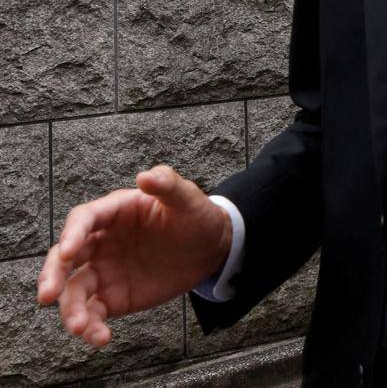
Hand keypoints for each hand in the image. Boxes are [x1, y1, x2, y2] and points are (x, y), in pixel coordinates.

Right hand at [37, 165, 232, 346]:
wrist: (211, 247)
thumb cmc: (195, 215)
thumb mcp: (188, 197)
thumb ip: (167, 184)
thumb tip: (145, 176)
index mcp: (113, 212)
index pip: (82, 220)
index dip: (72, 235)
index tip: (68, 252)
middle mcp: (100, 242)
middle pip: (64, 258)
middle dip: (53, 276)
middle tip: (47, 295)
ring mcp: (103, 271)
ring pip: (74, 290)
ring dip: (71, 310)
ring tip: (81, 327)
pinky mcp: (112, 297)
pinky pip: (94, 312)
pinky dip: (92, 327)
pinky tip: (100, 338)